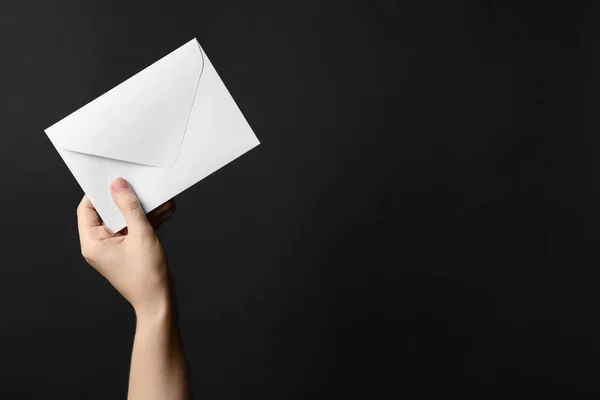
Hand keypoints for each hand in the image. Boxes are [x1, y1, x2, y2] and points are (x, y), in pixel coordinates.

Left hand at [77, 178, 174, 316]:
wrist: (159, 301)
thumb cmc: (147, 275)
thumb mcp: (141, 235)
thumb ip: (130, 208)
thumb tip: (118, 186)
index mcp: (93, 243)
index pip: (87, 209)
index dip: (98, 192)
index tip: (113, 179)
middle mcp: (99, 245)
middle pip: (107, 212)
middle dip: (126, 199)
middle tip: (138, 185)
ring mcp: (113, 248)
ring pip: (124, 220)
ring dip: (141, 210)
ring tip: (159, 199)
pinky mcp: (126, 250)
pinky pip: (133, 229)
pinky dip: (146, 221)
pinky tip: (163, 212)